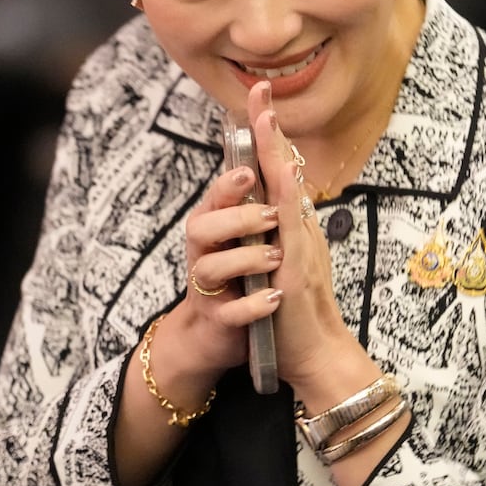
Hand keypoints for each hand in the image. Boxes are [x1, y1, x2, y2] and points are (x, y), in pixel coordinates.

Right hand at [174, 140, 284, 374]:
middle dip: (237, 219)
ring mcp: (208, 287)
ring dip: (245, 259)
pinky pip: (228, 313)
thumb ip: (264, 200)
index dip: (229, 182)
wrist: (222, 332)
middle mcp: (204, 252)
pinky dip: (250, 305)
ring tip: (277, 257)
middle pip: (201, 227)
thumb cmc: (245, 274)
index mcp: (215, 226)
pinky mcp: (217, 318)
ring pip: (209, 268)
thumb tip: (283, 153)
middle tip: (272, 218)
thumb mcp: (256, 233)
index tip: (249, 171)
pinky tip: (272, 298)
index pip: (216, 196)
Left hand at [244, 82, 366, 393]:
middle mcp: (301, 229)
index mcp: (294, 228)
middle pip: (286, 170)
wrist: (317, 356)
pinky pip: (290, 223)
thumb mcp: (285, 267)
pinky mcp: (298, 265)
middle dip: (272, 130)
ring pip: (288, 188)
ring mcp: (302, 244)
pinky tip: (276, 170)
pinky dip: (283, 194)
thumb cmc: (297, 318)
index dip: (269, 139)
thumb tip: (270, 211)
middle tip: (260, 91)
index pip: (280, 174)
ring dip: (276, 150)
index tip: (258, 103)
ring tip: (265, 115)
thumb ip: (279, 238)